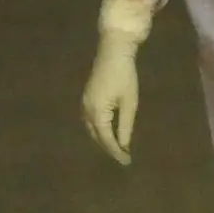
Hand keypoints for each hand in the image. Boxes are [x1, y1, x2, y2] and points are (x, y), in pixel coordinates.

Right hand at [82, 0, 155, 164]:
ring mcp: (84, 103)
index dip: (116, 151)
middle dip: (109, 147)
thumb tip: (124, 145)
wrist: (114, 51)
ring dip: (103, 139)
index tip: (127, 161)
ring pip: (92, 128)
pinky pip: (91, 120)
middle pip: (96, 136)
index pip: (106, 139)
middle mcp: (86, 110)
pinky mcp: (87, 97)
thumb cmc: (125, 75)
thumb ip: (126, 126)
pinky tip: (108, 131)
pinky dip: (99, 129)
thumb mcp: (129, 102)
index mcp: (97, 112)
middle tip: (123, 157)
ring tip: (117, 148)